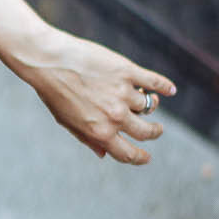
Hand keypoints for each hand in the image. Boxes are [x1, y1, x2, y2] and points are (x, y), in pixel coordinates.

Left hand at [13, 27, 176, 163]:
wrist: (48, 60)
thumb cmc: (53, 91)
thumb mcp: (66, 121)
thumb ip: (87, 139)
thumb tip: (103, 154)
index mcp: (100, 132)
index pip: (128, 154)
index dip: (141, 158)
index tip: (147, 157)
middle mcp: (115, 116)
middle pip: (146, 133)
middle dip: (154, 133)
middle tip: (156, 130)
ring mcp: (123, 93)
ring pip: (149, 106)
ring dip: (150, 105)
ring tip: (147, 100)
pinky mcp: (127, 71)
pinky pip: (154, 82)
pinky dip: (164, 86)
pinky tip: (169, 89)